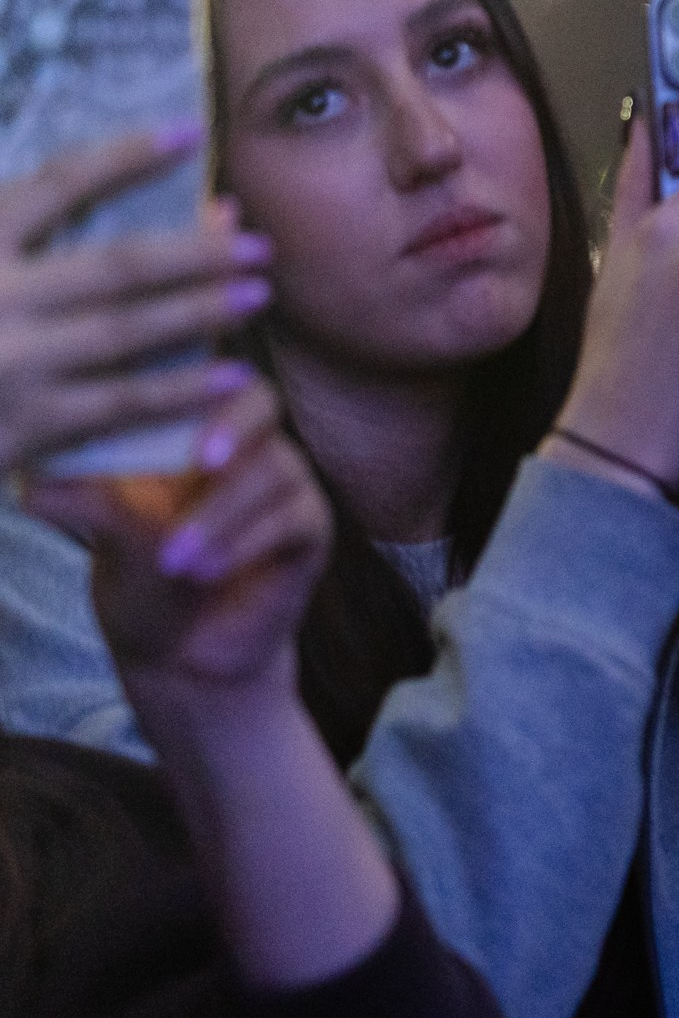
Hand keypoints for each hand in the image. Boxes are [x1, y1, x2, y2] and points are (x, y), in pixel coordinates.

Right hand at [0, 126, 268, 473]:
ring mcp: (14, 361)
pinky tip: (234, 375)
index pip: (59, 184)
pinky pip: (123, 402)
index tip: (190, 132)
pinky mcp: (29, 423)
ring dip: (203, 310)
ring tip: (259, 293)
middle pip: (118, 264)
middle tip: (259, 243)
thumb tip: (137, 196)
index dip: (127, 156)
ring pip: (130, 330)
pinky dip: (184, 389)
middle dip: (197, 252)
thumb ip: (18, 213)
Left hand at [22, 380, 326, 708]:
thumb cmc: (140, 576)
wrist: (183, 651)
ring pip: (272, 470)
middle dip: (231, 426)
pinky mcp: (310, 526)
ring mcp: (285, 482)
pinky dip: (244, 543)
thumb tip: (30, 482)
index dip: (194, 366)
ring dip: (220, 516)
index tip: (165, 382)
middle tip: (202, 461)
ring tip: (174, 559)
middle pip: (259, 400)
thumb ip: (85, 501)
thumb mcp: (106, 535)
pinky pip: (291, 517)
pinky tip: (205, 570)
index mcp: (194, 428)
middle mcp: (246, 444)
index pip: (202, 374)